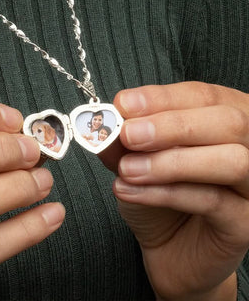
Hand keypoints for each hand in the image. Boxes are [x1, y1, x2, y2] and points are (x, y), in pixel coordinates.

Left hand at [104, 82, 248, 299]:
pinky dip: (165, 192)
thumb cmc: (156, 196)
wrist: (168, 248)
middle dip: (172, 125)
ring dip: (170, 161)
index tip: (124, 104)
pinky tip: (129, 191)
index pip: (203, 96)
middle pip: (228, 122)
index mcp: (223, 121)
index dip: (163, 98)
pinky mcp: (246, 223)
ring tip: (127, 169)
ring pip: (230, 160)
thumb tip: (109, 119)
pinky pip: (213, 201)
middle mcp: (248, 148)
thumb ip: (124, 138)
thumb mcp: (134, 159)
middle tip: (128, 134)